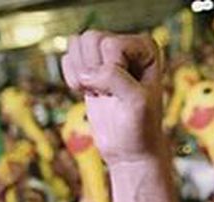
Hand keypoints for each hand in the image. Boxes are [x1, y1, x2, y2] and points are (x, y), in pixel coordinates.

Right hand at [62, 32, 165, 165]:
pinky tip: (89, 92)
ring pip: (77, 43)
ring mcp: (106, 54)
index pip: (111, 44)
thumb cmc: (140, 127)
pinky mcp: (89, 67)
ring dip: (81, 73)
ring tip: (99, 92)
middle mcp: (126, 45)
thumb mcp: (136, 101)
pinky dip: (72, 77)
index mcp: (145, 47)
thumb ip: (114, 78)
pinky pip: (67, 57)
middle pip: (91, 38)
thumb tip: (85, 74)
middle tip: (108, 93)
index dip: (112, 71)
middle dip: (94, 70)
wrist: (129, 150)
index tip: (124, 92)